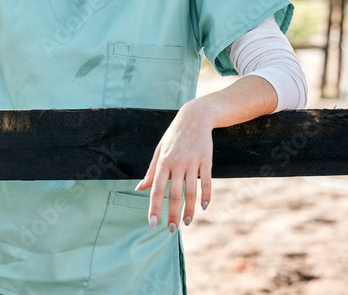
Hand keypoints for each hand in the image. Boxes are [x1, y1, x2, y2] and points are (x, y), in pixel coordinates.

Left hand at [134, 101, 213, 231]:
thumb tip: (139, 189)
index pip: (156, 189)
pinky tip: (204, 207)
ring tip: (187, 223)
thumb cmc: (173, 136)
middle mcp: (177, 163)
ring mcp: (193, 162)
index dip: (155, 207)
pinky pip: (207, 182)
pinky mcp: (206, 160)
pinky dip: (206, 196)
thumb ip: (151, 171)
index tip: (153, 224)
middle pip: (174, 194)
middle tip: (171, 230)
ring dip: (189, 209)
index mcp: (163, 162)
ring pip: (191, 191)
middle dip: (172, 214)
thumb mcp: (159, 150)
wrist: (195, 118)